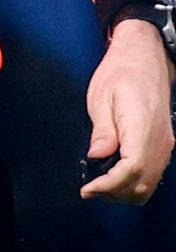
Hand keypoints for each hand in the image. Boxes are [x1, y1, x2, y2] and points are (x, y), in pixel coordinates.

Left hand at [82, 19, 174, 203]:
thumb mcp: (102, 97)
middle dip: (115, 193)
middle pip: (143, 183)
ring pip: (151, 183)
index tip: (87, 189)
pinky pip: (153, 173)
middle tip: (90, 189)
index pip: (130, 170)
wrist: (145, 58)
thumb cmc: (121, 72)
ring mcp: (164, 144)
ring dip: (126, 192)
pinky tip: (115, 177)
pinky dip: (135, 183)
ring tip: (100, 186)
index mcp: (142, 127)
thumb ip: (102, 130)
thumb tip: (97, 156)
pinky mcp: (164, 144)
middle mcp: (159, 140)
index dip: (109, 185)